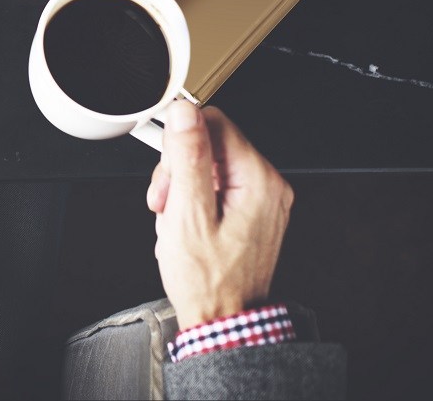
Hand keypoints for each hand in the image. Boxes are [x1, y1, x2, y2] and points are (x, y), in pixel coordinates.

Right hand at [147, 101, 293, 328]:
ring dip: (181, 185)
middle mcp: (268, 186)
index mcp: (259, 181)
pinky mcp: (250, 210)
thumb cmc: (208, 280)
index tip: (165, 166)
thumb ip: (187, 158)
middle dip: (177, 168)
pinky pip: (215, 185)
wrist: (222, 319)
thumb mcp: (188, 215)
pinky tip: (184, 221)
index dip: (180, 140)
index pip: (214, 122)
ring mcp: (261, 199)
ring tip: (173, 217)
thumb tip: (185, 113)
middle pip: (210, 143)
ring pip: (208, 164)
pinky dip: (192, 198)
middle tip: (166, 200)